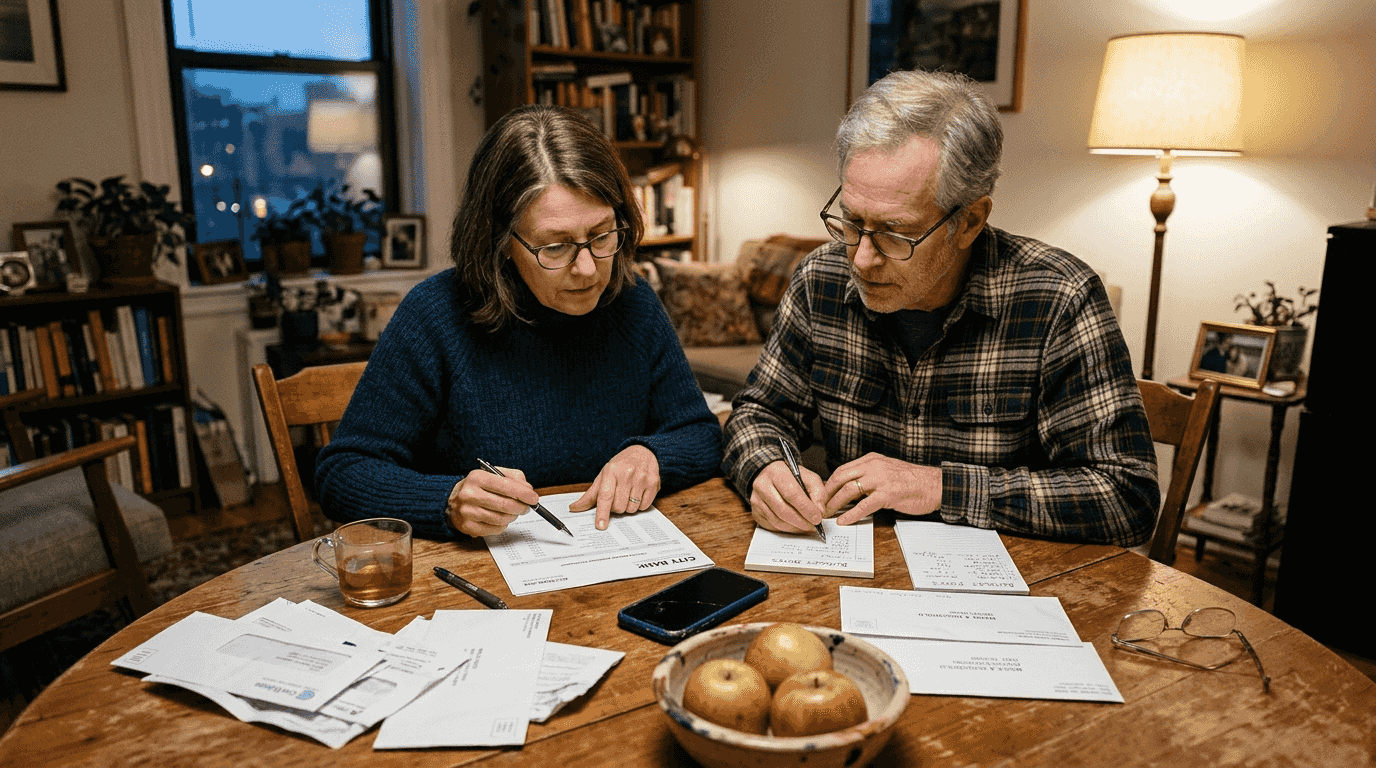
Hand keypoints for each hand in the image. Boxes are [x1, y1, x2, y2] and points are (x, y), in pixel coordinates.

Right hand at [446, 466, 537, 536]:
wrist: (451, 501)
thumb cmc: (477, 487)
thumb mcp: (492, 475)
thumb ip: (513, 477)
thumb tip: (528, 490)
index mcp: (477, 477)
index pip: (505, 486)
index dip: (523, 493)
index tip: (533, 498)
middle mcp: (469, 494)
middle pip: (505, 504)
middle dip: (521, 507)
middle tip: (526, 507)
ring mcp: (467, 512)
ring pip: (501, 518)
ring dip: (513, 516)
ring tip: (513, 512)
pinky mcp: (468, 526)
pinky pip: (495, 529)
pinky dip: (503, 525)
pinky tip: (501, 519)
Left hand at [569, 445, 659, 529]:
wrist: (643, 452)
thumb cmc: (621, 466)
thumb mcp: (604, 475)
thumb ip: (590, 494)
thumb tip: (574, 508)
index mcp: (611, 471)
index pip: (605, 496)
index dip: (602, 513)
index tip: (600, 525)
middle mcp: (627, 473)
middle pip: (618, 506)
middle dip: (616, 508)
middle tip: (617, 497)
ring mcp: (642, 478)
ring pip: (631, 508)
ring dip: (628, 507)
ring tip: (628, 494)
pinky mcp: (654, 483)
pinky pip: (644, 506)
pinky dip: (639, 505)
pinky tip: (638, 494)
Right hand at [749, 461, 825, 533]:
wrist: (769, 474)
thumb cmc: (790, 476)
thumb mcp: (808, 477)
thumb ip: (818, 492)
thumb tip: (820, 512)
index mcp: (776, 472)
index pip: (792, 494)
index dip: (806, 508)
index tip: (817, 518)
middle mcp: (762, 485)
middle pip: (782, 510)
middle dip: (801, 521)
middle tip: (813, 526)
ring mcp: (756, 500)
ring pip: (776, 521)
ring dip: (794, 527)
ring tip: (806, 527)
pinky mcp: (755, 512)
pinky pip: (771, 526)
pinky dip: (785, 529)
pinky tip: (795, 526)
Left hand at [823, 453, 941, 524]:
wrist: (935, 485)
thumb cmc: (913, 481)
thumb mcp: (887, 470)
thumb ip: (870, 476)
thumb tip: (851, 489)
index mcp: (872, 460)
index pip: (843, 470)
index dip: (829, 484)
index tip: (821, 495)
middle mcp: (873, 467)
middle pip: (840, 478)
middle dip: (826, 493)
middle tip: (818, 506)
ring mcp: (880, 480)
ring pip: (848, 490)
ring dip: (834, 504)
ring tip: (827, 514)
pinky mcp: (887, 494)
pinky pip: (863, 505)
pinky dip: (850, 514)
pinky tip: (843, 521)